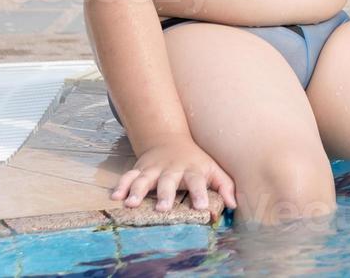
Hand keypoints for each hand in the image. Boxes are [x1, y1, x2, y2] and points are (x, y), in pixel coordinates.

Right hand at [111, 135, 237, 219]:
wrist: (169, 141)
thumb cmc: (195, 162)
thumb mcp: (213, 170)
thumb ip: (225, 186)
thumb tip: (234, 205)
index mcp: (192, 170)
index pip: (197, 181)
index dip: (200, 193)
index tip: (201, 207)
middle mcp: (171, 169)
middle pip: (168, 181)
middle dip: (164, 194)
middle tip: (163, 208)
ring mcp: (153, 169)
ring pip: (144, 179)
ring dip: (137, 191)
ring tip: (131, 204)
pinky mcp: (139, 169)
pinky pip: (128, 177)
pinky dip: (121, 186)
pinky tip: (115, 197)